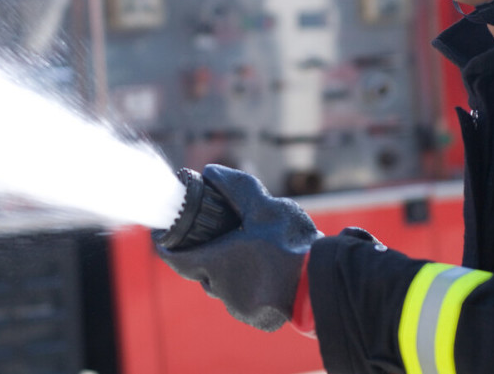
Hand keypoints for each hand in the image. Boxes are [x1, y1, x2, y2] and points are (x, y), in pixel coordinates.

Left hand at [154, 165, 320, 330]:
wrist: (326, 283)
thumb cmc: (294, 245)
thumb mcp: (264, 207)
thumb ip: (234, 187)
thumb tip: (210, 173)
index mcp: (217, 263)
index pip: (176, 258)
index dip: (168, 244)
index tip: (167, 234)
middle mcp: (222, 290)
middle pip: (200, 270)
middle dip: (207, 253)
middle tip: (224, 236)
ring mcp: (240, 308)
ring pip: (222, 286)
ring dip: (228, 271)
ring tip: (253, 253)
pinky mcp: (259, 320)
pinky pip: (242, 300)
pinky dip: (247, 286)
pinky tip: (266, 272)